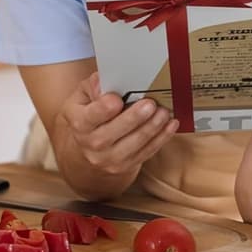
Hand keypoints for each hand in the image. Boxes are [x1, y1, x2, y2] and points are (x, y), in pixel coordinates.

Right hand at [56, 72, 178, 180]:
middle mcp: (91, 144)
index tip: (117, 99)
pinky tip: (171, 124)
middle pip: (112, 133)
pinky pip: (146, 152)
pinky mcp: (126, 166)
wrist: (90, 147)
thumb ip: (94, 86)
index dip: (102, 109)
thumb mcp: (85, 95)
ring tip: (164, 112)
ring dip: (151, 128)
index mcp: (79, 122)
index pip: (90, 116)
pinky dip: (161, 138)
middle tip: (150, 104)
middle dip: (134, 118)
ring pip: (133, 145)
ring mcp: (109, 159)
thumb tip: (104, 84)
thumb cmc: (91, 112)